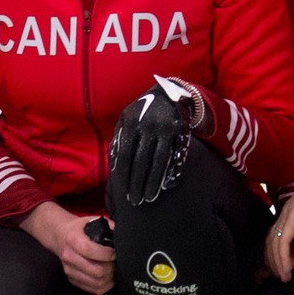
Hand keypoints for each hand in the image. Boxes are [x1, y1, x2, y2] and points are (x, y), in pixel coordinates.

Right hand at [22, 202, 116, 294]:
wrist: (60, 236)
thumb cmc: (79, 229)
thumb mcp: (91, 221)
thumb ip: (108, 226)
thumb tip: (123, 235)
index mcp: (73, 239)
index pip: (90, 251)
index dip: (107, 254)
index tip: (115, 253)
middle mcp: (69, 256)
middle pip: (96, 271)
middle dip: (111, 268)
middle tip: (116, 262)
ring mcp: (69, 270)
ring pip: (96, 283)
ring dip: (109, 278)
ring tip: (113, 270)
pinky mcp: (72, 279)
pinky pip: (93, 289)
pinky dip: (104, 285)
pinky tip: (107, 277)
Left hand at [110, 76, 199, 205]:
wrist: (169, 93)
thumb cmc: (142, 111)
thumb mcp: (126, 118)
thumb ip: (119, 139)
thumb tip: (113, 166)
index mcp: (130, 122)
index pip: (125, 154)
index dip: (124, 174)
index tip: (123, 191)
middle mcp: (147, 125)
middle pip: (141, 161)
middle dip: (137, 183)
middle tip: (135, 201)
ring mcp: (165, 128)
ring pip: (158, 161)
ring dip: (153, 182)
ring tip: (148, 197)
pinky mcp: (180, 131)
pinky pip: (174, 156)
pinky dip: (170, 172)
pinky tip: (164, 186)